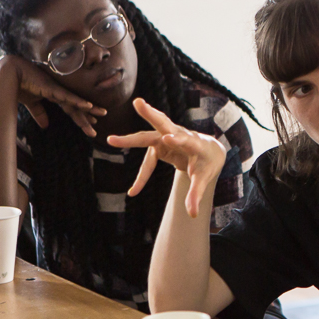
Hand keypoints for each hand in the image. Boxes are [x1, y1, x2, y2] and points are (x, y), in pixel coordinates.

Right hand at [2, 55, 105, 136]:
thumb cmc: (20, 84)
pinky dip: (78, 101)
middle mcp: (59, 92)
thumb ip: (39, 113)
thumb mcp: (31, 103)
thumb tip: (45, 126)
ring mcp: (57, 89)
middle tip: (96, 131)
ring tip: (102, 114)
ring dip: (89, 109)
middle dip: (87, 118)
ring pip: (76, 102)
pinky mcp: (52, 88)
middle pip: (76, 108)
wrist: (10, 72)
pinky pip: (67, 96)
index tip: (91, 123)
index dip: (80, 117)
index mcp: (55, 95)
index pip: (71, 108)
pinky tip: (88, 105)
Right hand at [106, 98, 225, 217]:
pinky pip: (147, 162)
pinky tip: (135, 191)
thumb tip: (193, 215)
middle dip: (151, 114)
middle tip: (138, 102)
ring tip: (111, 140)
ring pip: (148, 137)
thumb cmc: (207, 163)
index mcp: (194, 142)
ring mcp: (166, 138)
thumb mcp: (204, 179)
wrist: (207, 152)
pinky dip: (142, 177)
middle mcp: (179, 135)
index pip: (186, 139)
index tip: (167, 138)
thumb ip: (196, 194)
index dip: (177, 139)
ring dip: (131, 140)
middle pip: (164, 124)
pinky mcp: (158, 145)